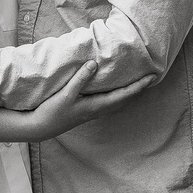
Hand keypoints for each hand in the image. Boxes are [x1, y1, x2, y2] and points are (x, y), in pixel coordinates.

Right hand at [12, 66, 160, 140]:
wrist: (41, 128)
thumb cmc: (53, 112)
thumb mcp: (66, 94)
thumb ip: (80, 79)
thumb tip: (94, 64)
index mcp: (96, 106)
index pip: (123, 95)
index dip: (138, 86)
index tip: (152, 77)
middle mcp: (98, 110)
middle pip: (124, 100)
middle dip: (138, 89)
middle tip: (150, 78)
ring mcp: (92, 111)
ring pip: (117, 102)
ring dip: (129, 93)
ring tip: (137, 83)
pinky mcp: (86, 110)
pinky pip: (109, 102)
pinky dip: (118, 95)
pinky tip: (115, 89)